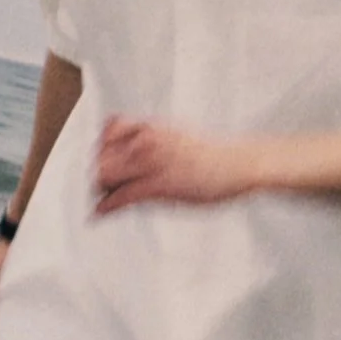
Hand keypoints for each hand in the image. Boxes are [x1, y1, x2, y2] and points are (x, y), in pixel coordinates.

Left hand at [94, 116, 254, 213]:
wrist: (241, 163)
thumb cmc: (217, 154)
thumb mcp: (180, 136)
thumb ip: (157, 140)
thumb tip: (143, 147)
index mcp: (153, 127)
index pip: (110, 127)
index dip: (103, 144)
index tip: (105, 157)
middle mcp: (147, 141)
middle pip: (102, 152)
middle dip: (99, 169)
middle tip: (104, 183)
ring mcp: (151, 163)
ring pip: (105, 174)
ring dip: (101, 187)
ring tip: (104, 197)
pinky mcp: (158, 186)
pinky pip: (121, 196)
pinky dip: (106, 207)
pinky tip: (100, 213)